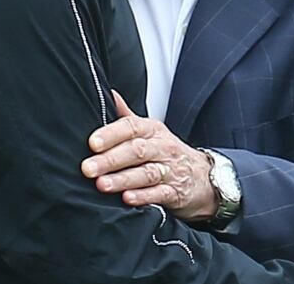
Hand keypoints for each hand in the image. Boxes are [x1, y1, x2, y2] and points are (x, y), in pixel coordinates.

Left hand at [80, 91, 217, 221]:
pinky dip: (144, 197)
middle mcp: (162, 148)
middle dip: (111, 159)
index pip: (132, 127)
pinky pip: (160, 194)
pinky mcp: (176, 193)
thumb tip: (107, 94)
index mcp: (153, 130)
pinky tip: (127, 199)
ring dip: (123, 179)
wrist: (204, 176)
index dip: (111, 134)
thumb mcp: (150, 132)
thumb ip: (127, 117)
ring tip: (102, 185)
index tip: (92, 143)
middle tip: (88, 168)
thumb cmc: (167, 152)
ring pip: (146, 174)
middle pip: (137, 151)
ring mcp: (171, 170)